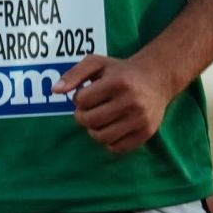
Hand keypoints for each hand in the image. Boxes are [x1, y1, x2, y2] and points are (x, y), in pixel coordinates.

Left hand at [53, 54, 175, 155]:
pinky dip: (108, 142)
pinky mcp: (146, 132)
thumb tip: (55, 91)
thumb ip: (73, 74)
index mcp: (118, 82)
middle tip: (87, 111)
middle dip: (82, 117)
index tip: (86, 95)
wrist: (157, 78)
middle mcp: (131, 101)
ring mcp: (140, 119)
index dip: (78, 98)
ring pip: (102, 137)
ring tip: (97, 120)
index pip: (82, 100)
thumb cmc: (120, 71)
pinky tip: (110, 128)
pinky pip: (117, 148)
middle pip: (90, 120)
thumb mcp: (97, 63)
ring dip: (93, 130)